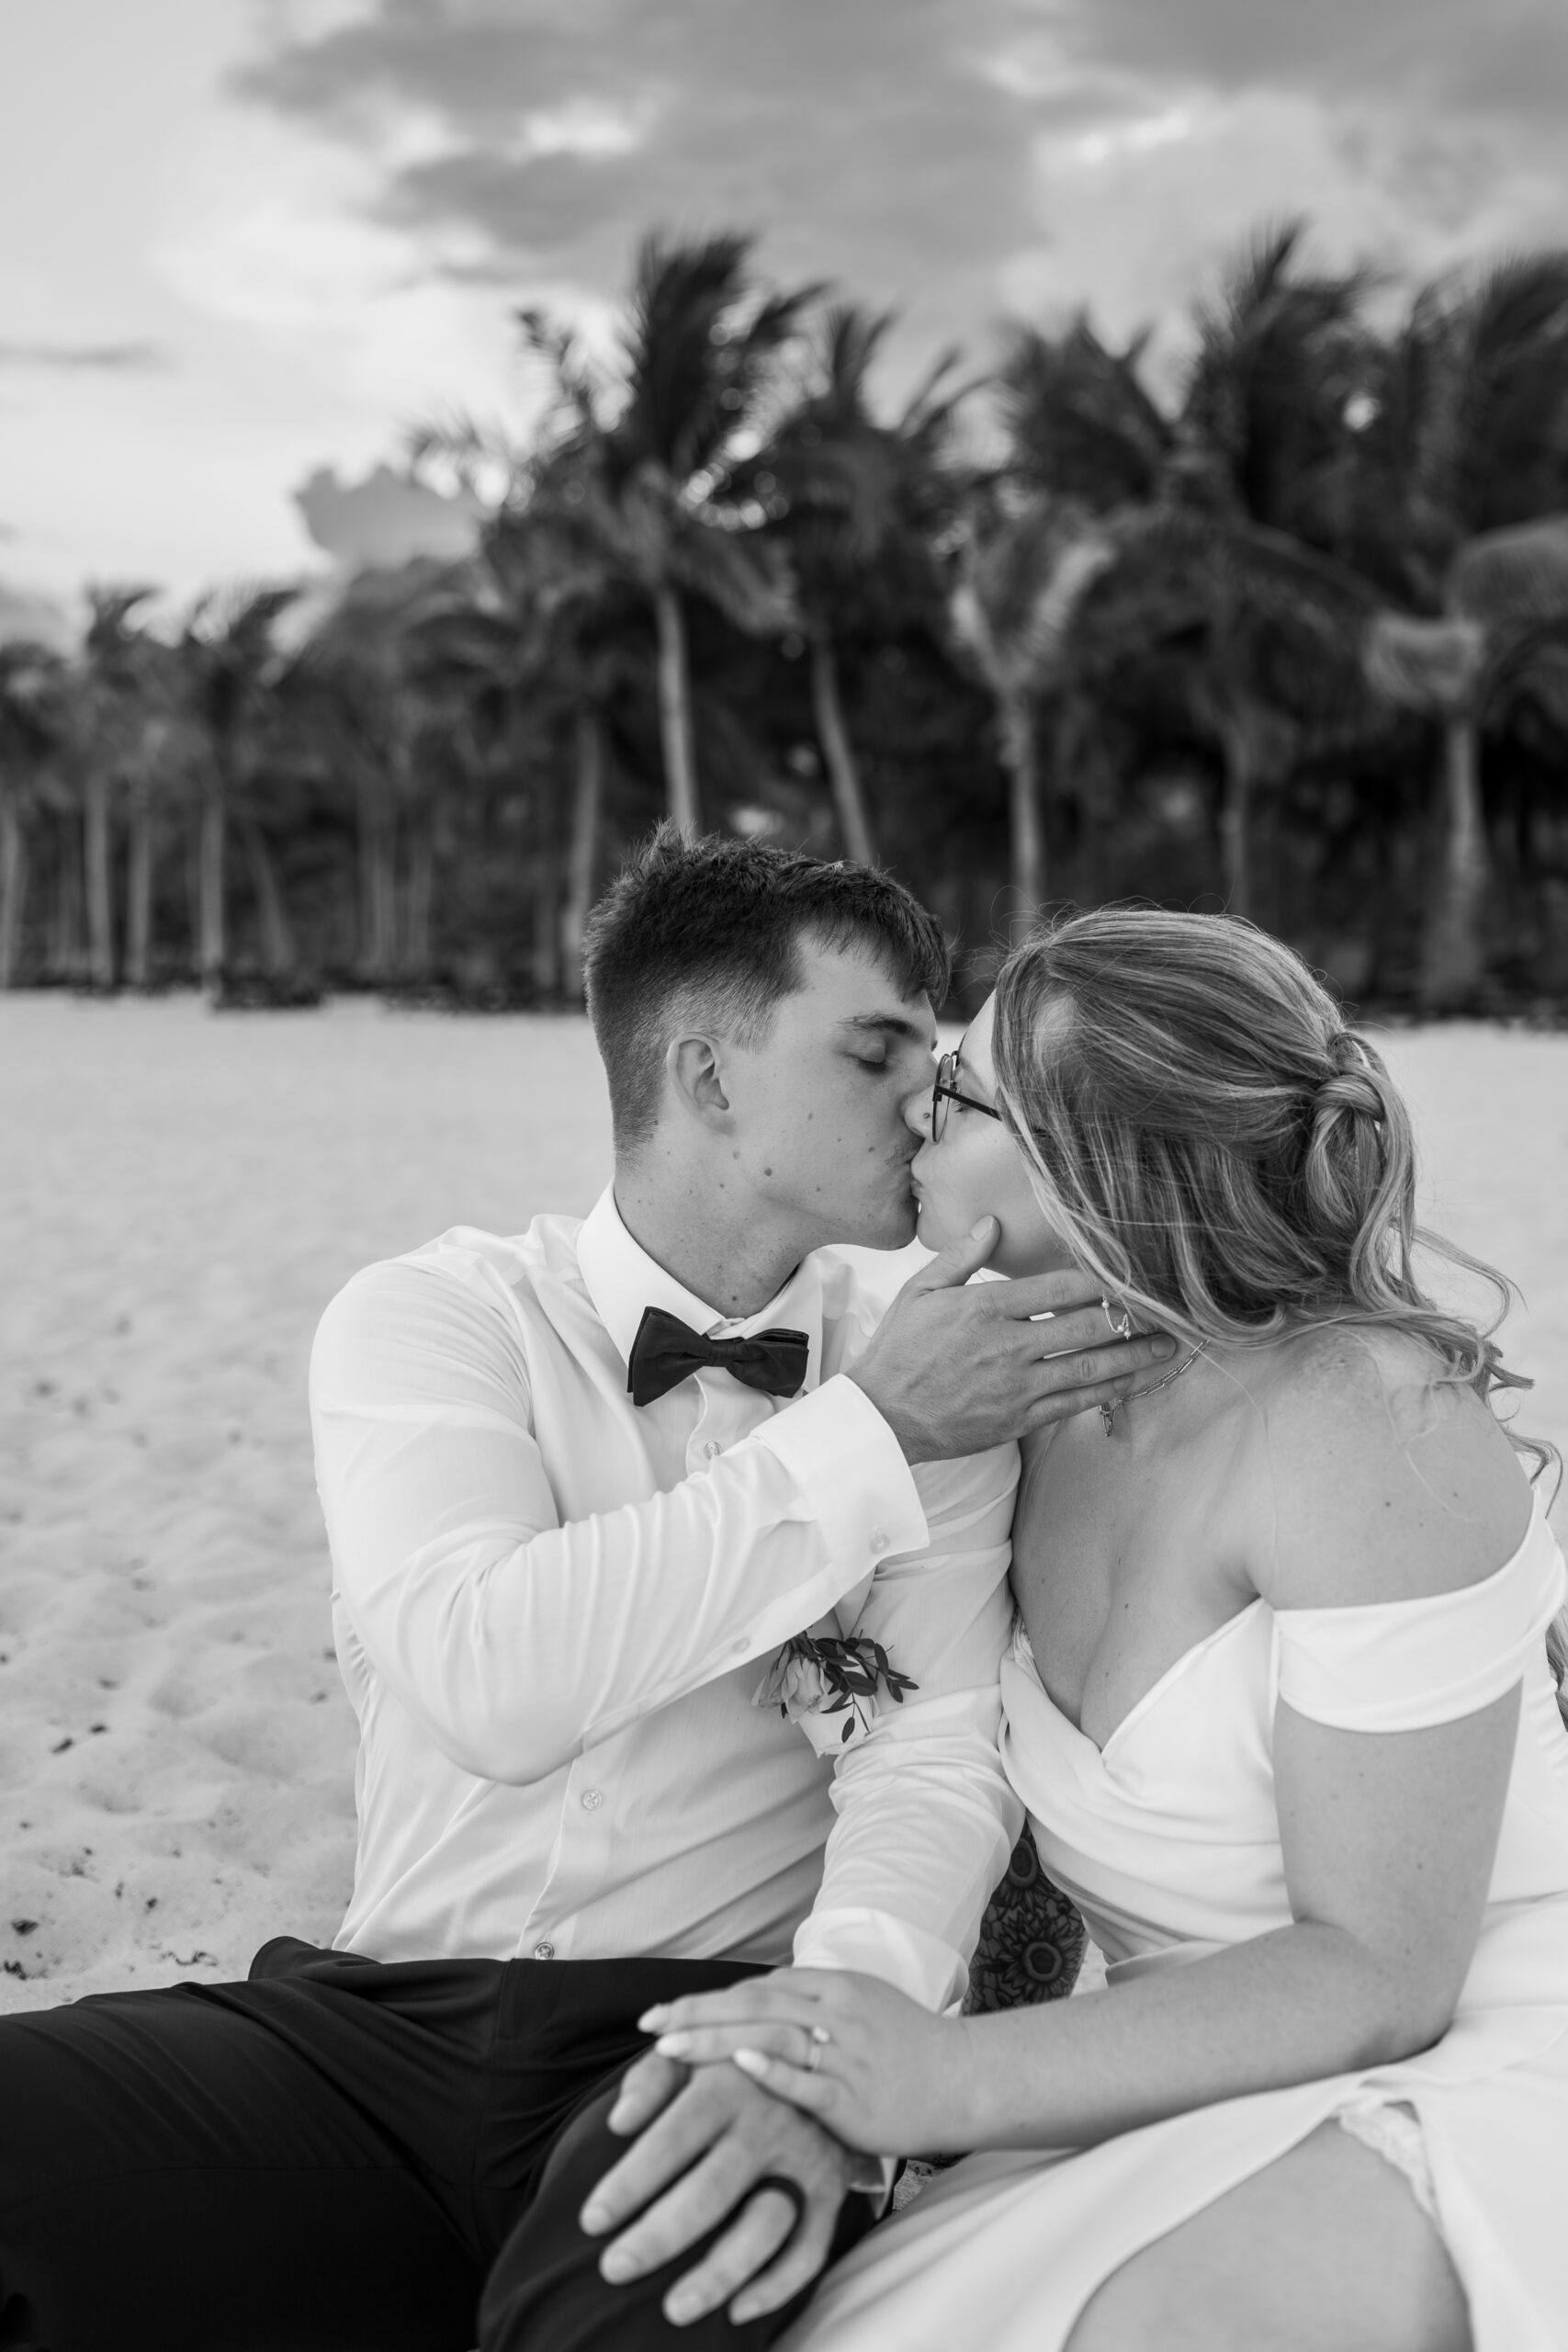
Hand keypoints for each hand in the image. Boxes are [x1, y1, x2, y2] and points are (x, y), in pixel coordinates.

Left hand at [580, 2052, 861, 2327]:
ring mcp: (804, 2160)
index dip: (631, 2181)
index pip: (673, 2138)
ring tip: (674, 2310)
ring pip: (765, 2225)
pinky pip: (811, 2248)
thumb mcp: (691, 2053)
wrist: (812, 2064)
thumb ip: (650, 2080)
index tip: (591, 2221)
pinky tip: (737, 2312)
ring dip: (720, 2272)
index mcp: (728, 2085)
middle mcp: (769, 2123)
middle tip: (614, 2269)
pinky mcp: (830, 2192)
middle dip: (660, 2235)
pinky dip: (779, 2285)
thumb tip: (619, 2123)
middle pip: (713, 2189)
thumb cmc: (730, 2067)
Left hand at [640, 1967, 971, 2159]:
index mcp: (834, 1987)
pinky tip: (739, 2067)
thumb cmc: (906, 2046)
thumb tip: (752, 2011)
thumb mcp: (858, 2006)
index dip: (705, 2001)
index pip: (756, 1988)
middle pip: (753, 2006)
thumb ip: (809, 2006)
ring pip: (771, 2037)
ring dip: (715, 2041)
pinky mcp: (856, 2096)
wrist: (963, 2078)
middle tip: (650, 2028)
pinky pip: (809, 2081)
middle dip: (694, 2017)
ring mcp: (847, 2053)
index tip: (663, 2015)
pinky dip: (772, 2072)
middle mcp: (836, 2012)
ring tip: (670, 2050)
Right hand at [848, 1220, 1176, 1463]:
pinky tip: (1135, 1379)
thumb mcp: (919, 1291)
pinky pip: (1076, 1402)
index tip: (1131, 1270)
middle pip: (1087, 1327)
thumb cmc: (898, 1351)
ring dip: (1135, 1355)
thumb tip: (995, 1223)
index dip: (1102, 1279)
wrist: (881, 1417)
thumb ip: (961, 1256)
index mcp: (985, 1308)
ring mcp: (1018, 1387)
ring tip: (1169, 1344)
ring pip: (1091, 1367)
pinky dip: (1110, 1389)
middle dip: (1132, 1316)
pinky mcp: (1020, 1419)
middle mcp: (1008, 1346)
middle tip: (1167, 1306)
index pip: (1060, 1287)